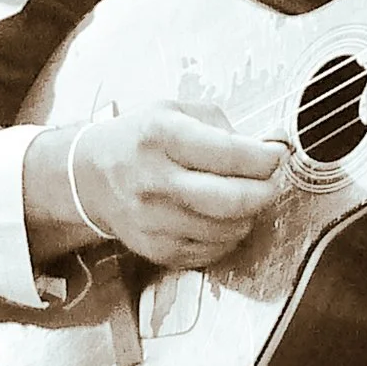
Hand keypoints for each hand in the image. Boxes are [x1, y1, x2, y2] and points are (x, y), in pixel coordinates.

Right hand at [64, 103, 285, 269]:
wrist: (88, 177)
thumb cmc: (141, 139)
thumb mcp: (178, 113)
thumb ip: (226, 127)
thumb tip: (274, 144)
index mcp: (162, 136)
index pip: (230, 153)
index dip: (267, 157)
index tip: (278, 154)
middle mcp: (153, 180)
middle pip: (232, 200)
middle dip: (267, 191)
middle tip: (272, 181)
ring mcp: (151, 220)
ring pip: (226, 230)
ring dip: (250, 216)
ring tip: (246, 198)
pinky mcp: (153, 248)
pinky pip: (210, 252)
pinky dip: (228, 237)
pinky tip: (223, 218)